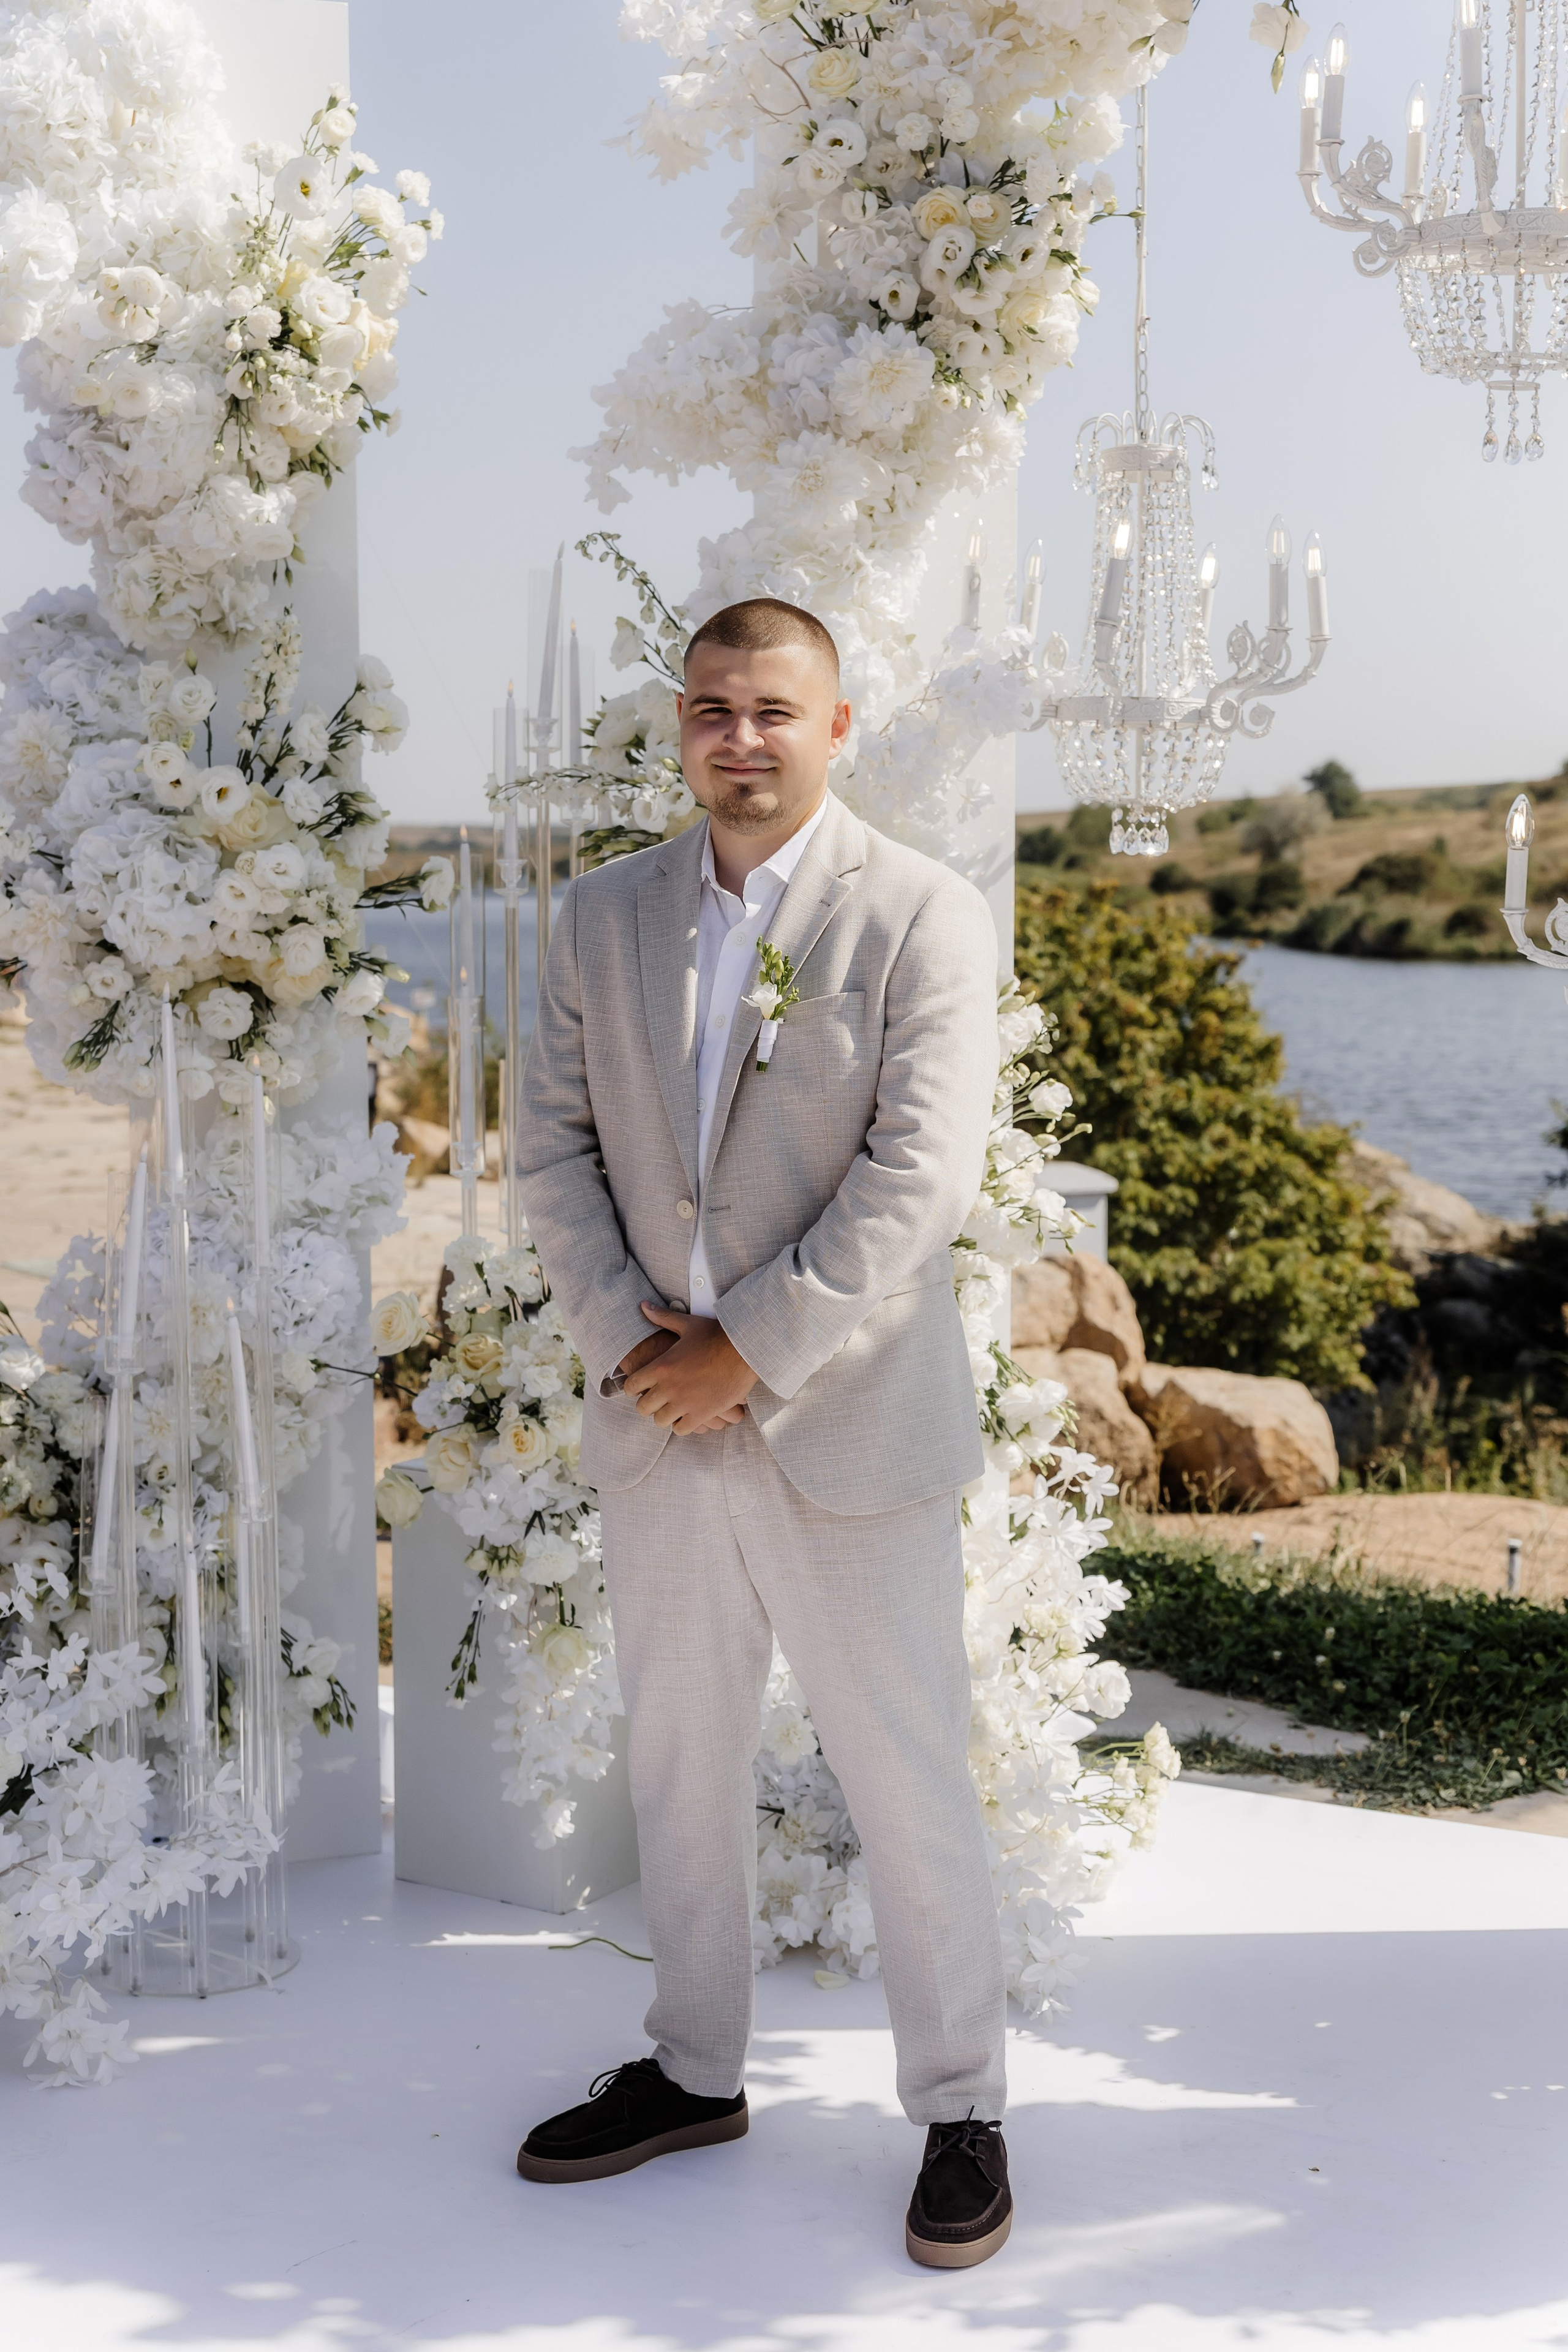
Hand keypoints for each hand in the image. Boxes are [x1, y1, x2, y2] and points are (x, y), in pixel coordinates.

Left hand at [622, 1301, 757, 1434]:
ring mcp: (685, 1403)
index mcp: (661, 1366)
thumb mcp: (687, 1324)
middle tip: (654, 1401)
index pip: (632, 1385)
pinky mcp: (702, 1414)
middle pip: (643, 1407)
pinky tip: (687, 1417)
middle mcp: (669, 1387)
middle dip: (647, 1404)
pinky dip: (682, 1425)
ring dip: (665, 1416)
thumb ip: (662, 1318)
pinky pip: (681, 1429)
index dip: (633, 1387)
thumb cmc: (716, 1334)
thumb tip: (643, 1306)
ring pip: (661, 1421)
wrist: (744, 1349)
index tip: (638, 1388)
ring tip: (671, 1410)